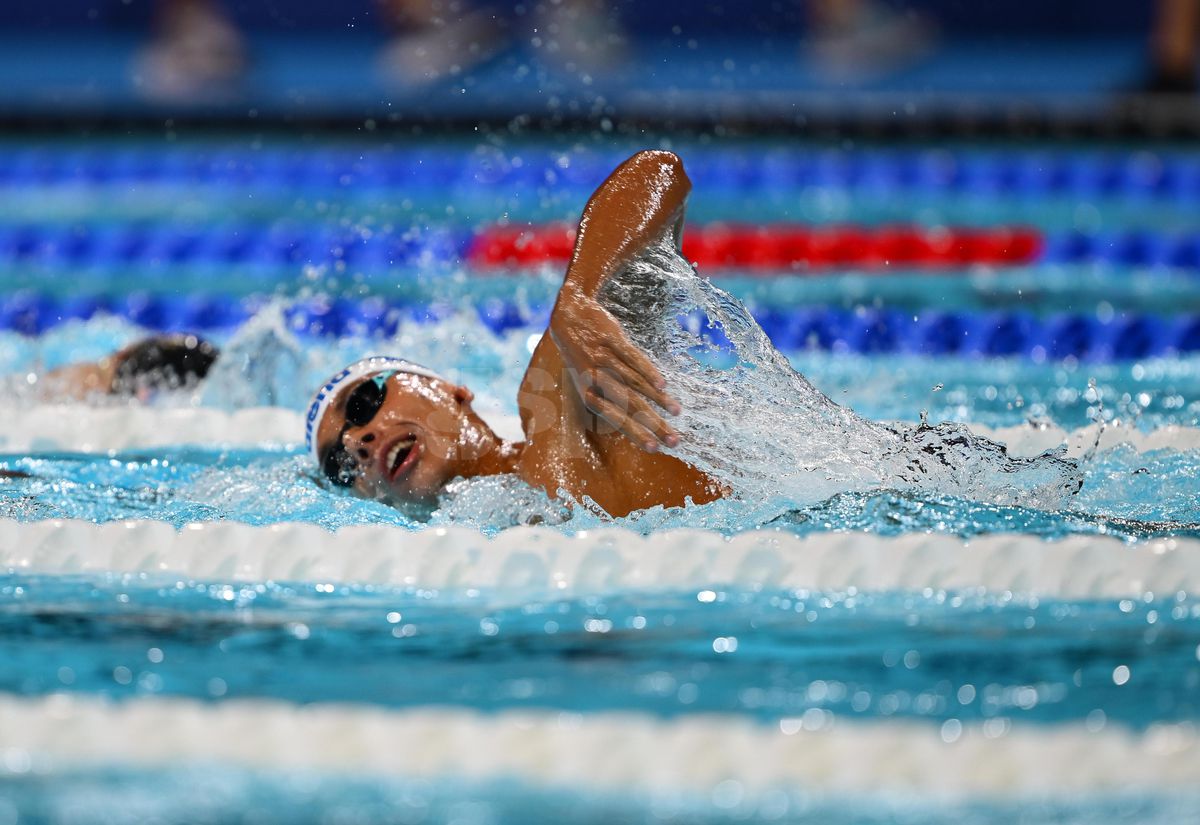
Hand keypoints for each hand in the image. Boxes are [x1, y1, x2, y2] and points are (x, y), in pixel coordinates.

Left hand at [548, 285, 681, 451]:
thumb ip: (606, 397)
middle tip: (674, 440)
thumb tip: (635, 418)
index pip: (616, 419)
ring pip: (634, 383)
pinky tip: (663, 385)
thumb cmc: (582, 354)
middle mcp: (595, 378)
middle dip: (653, 424)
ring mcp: (603, 358)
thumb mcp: (586, 378)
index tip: (655, 448)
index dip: (636, 433)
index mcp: (588, 392)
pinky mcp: (611, 340)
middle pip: (629, 406)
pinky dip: (648, 372)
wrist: (568, 315)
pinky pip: (633, 358)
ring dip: (657, 399)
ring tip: (677, 412)